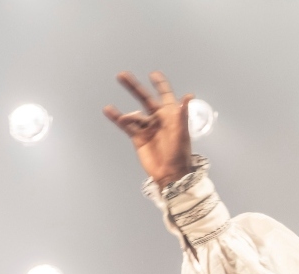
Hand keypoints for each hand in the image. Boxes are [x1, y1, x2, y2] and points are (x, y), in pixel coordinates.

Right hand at [103, 72, 193, 187]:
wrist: (170, 173)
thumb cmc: (180, 153)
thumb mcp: (182, 132)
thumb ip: (183, 113)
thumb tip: (189, 95)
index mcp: (171, 115)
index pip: (165, 95)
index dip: (160, 84)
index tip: (154, 74)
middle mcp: (158, 119)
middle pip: (144, 99)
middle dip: (134, 87)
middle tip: (122, 75)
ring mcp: (147, 127)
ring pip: (134, 114)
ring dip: (127, 113)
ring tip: (127, 119)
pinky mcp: (138, 137)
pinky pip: (126, 125)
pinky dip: (117, 117)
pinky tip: (109, 110)